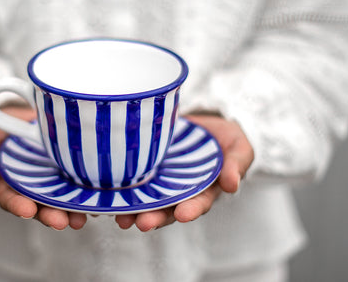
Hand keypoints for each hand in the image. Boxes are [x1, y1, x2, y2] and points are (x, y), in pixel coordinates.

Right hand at [0, 105, 86, 230]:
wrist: (24, 111)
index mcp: (5, 182)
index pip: (9, 197)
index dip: (17, 205)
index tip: (27, 210)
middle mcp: (29, 186)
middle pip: (38, 205)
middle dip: (49, 215)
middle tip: (61, 222)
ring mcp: (51, 180)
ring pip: (60, 200)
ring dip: (70, 212)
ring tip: (80, 219)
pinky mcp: (69, 171)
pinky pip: (78, 186)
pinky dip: (87, 196)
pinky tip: (97, 202)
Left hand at [115, 114, 253, 231]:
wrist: (208, 123)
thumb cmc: (227, 141)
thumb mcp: (239, 149)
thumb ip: (236, 165)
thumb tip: (232, 185)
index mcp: (204, 191)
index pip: (198, 203)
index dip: (191, 209)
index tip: (183, 214)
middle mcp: (180, 191)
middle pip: (167, 209)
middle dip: (155, 217)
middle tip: (143, 223)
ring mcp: (162, 180)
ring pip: (147, 200)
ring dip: (134, 211)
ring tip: (121, 219)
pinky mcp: (148, 166)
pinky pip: (134, 180)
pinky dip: (122, 190)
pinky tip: (108, 196)